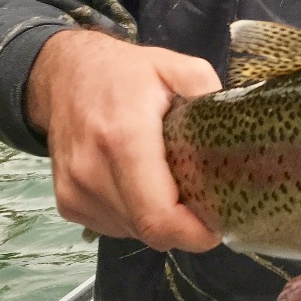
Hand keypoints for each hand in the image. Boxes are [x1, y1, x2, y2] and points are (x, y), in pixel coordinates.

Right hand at [26, 28, 222, 252]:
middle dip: (184, 225)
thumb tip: (236, 130)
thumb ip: (208, 94)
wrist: (65, 73)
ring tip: (169, 181)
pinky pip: (114, 227)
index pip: (158, 216)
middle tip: (204, 199)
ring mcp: (75, 191)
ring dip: (158, 219)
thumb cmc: (125, 71)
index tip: (220, 225)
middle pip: (149, 230)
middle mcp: (93, 171)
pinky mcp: (67, 203)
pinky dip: (136, 215)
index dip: (194, 233)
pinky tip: (143, 183)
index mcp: (124, 138)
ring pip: (133, 232)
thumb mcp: (177, 67)